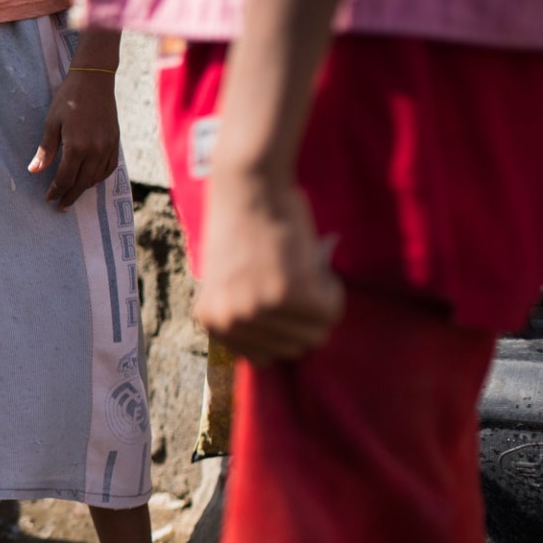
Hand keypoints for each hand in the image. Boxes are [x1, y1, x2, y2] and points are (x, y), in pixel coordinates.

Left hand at [30, 68, 120, 209]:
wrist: (94, 80)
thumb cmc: (68, 98)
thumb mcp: (51, 123)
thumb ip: (46, 150)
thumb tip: (34, 171)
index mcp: (77, 146)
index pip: (65, 178)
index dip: (56, 191)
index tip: (49, 199)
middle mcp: (95, 151)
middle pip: (82, 183)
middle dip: (69, 196)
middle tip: (60, 206)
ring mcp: (108, 147)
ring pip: (96, 178)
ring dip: (84, 189)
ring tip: (72, 194)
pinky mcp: (115, 142)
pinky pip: (109, 168)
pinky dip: (99, 177)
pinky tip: (90, 180)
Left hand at [194, 171, 344, 363]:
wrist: (249, 185)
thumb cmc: (244, 226)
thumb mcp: (232, 281)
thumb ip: (251, 316)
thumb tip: (295, 347)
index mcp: (211, 322)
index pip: (264, 357)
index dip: (282, 326)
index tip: (279, 294)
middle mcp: (229, 322)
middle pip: (292, 350)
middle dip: (302, 316)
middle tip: (293, 275)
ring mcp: (257, 311)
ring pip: (316, 334)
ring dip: (319, 302)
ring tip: (300, 267)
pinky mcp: (287, 294)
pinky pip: (330, 311)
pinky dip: (331, 288)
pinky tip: (312, 262)